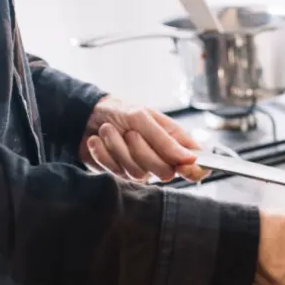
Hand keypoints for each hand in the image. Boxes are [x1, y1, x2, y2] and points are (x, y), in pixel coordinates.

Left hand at [80, 96, 207, 181]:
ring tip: (107, 130)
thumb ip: (165, 140)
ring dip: (118, 148)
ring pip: (138, 174)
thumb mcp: (143, 117)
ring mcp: (142, 169)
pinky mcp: (120, 173)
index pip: (197, 167)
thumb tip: (191, 159)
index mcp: (176, 144)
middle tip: (130, 133)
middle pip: (166, 173)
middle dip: (143, 151)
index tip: (183, 165)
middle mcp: (162, 160)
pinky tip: (97, 140)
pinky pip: (115, 172)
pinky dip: (103, 153)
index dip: (195, 170)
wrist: (86, 114)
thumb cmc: (121, 110)